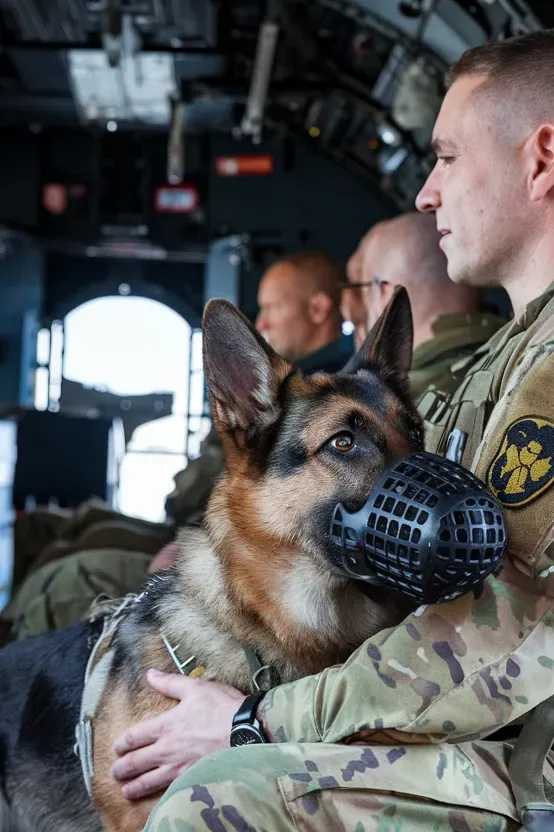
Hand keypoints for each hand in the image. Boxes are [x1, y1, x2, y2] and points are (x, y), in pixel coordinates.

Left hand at [111, 669, 245, 800]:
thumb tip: (150, 674)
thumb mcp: (194, 688)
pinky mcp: (191, 777)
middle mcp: (167, 748)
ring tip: (125, 791)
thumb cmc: (222, 707)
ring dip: (134, 786)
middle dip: (123, 768)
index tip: (116, 748)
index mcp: (165, 725)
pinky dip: (157, 796)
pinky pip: (168, 790)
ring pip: (149, 780)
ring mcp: (178, 766)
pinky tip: (153, 799)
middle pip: (137, 762)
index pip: (134, 736)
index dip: (122, 743)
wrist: (245, 731)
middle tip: (115, 772)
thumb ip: (169, 682)